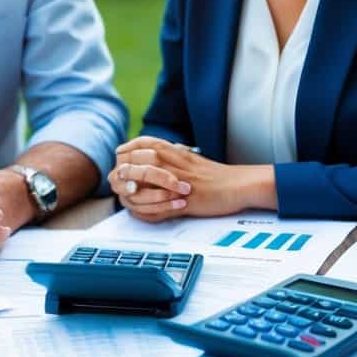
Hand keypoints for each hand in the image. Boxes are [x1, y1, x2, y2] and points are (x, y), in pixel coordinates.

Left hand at [109, 137, 275, 221]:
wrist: (239, 185)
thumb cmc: (217, 175)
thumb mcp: (191, 159)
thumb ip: (173, 155)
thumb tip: (154, 155)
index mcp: (178, 152)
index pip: (145, 143)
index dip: (128, 149)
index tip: (120, 154)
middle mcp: (177, 165)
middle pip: (140, 161)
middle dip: (124, 169)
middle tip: (117, 176)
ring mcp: (180, 184)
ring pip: (147, 182)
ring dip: (132, 189)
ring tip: (124, 194)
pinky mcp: (186, 203)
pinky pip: (160, 209)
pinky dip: (146, 212)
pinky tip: (139, 213)